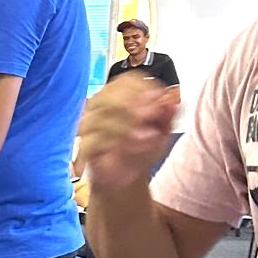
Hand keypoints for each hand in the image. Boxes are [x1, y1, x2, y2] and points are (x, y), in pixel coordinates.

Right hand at [78, 72, 178, 192]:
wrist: (127, 176)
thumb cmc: (141, 148)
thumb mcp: (162, 131)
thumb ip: (167, 116)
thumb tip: (172, 100)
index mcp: (118, 95)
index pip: (126, 80)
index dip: (144, 88)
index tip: (159, 99)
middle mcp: (99, 106)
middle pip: (109, 96)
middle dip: (133, 104)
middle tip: (152, 115)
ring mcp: (89, 126)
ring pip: (102, 117)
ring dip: (128, 125)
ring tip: (148, 137)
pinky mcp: (86, 146)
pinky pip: (96, 140)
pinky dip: (116, 143)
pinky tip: (132, 147)